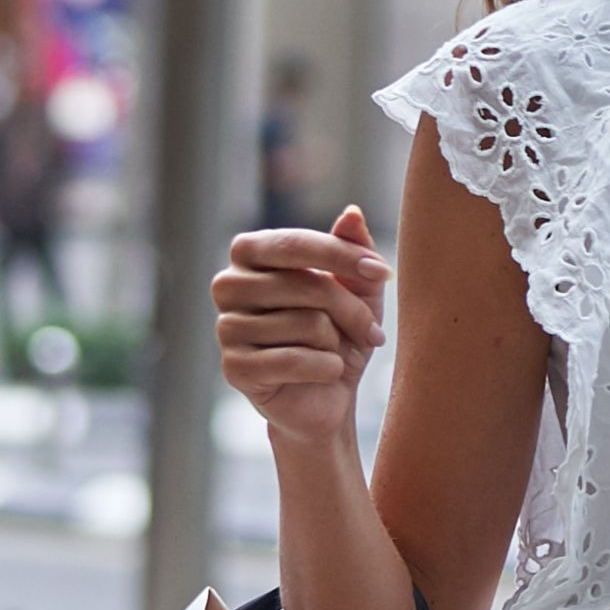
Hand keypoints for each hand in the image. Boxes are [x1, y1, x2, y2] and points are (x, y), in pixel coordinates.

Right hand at [213, 212, 389, 450]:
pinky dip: (326, 369)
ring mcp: (226, 327)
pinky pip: (295, 360)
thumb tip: (352, 213)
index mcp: (250, 254)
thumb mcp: (357, 288)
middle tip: (372, 332)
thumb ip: (352, 248)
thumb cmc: (339, 334)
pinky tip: (326, 372)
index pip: (296, 244)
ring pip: (306, 324)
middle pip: (306, 285)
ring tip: (335, 353)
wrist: (328, 397)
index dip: (343, 256)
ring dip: (337, 344)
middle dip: (352, 310)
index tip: (384, 274)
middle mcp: (228, 285)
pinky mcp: (234, 368)